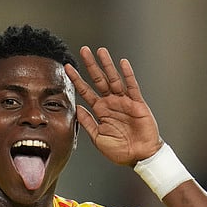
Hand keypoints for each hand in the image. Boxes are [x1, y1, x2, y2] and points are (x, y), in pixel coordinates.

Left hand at [66, 46, 161, 165]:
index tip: (68, 68)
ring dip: (107, 65)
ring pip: (114, 79)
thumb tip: (76, 108)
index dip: (77, 79)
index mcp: (100, 111)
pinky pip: (131, 86)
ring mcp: (124, 101)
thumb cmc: (119, 150)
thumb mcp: (98, 138)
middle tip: (83, 50)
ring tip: (100, 51)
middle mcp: (111, 103)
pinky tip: (122, 63)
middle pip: (99, 80)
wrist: (139, 156)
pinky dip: (127, 74)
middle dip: (91, 65)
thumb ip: (87, 123)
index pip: (86, 91)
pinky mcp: (137, 103)